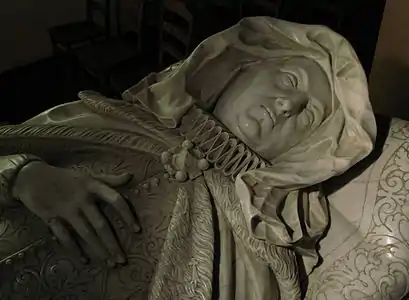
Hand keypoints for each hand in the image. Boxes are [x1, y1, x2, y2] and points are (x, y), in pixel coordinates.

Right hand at [13, 161, 138, 266]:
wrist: (33, 176)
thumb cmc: (67, 178)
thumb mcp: (90, 176)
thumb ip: (110, 180)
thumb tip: (130, 176)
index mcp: (93, 187)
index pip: (115, 200)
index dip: (127, 215)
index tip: (137, 230)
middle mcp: (82, 199)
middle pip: (101, 224)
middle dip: (112, 243)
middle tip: (122, 260)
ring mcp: (67, 209)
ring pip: (86, 233)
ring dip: (98, 249)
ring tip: (110, 263)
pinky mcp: (52, 218)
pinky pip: (65, 237)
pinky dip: (75, 249)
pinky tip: (85, 260)